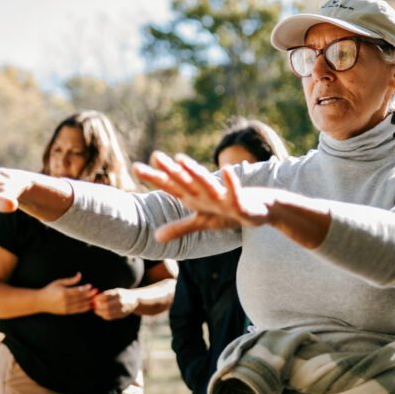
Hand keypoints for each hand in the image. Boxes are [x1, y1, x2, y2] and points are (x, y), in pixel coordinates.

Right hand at [38, 273, 96, 314]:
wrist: (40, 302)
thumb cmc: (49, 290)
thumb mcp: (59, 282)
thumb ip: (71, 280)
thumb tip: (80, 274)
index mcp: (64, 293)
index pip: (77, 291)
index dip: (85, 288)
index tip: (91, 286)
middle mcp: (65, 301)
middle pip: (81, 298)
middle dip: (90, 294)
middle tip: (96, 291)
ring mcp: (66, 308)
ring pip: (81, 305)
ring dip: (89, 302)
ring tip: (95, 298)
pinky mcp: (66, 312)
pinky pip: (78, 310)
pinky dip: (85, 308)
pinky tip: (90, 305)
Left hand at [93, 288, 138, 319]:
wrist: (135, 300)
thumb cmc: (122, 294)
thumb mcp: (116, 291)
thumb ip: (107, 294)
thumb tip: (94, 299)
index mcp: (118, 293)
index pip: (105, 296)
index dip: (98, 298)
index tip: (94, 299)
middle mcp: (121, 301)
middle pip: (106, 305)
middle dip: (98, 306)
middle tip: (94, 306)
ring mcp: (122, 308)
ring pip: (108, 312)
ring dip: (100, 312)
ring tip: (96, 311)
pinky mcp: (122, 314)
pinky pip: (111, 316)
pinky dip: (105, 316)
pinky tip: (102, 314)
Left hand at [134, 151, 273, 241]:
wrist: (259, 209)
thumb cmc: (228, 212)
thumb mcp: (202, 222)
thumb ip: (179, 228)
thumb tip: (155, 237)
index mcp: (194, 196)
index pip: (171, 186)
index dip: (154, 178)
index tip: (135, 167)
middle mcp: (205, 192)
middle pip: (185, 180)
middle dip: (171, 170)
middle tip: (155, 156)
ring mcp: (222, 195)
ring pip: (206, 183)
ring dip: (194, 171)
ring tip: (181, 159)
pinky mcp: (239, 201)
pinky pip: (234, 191)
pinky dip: (230, 182)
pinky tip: (226, 170)